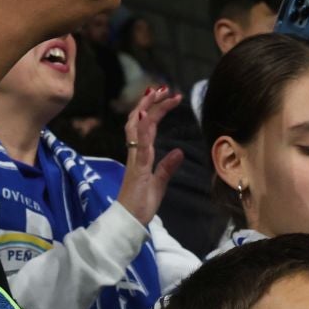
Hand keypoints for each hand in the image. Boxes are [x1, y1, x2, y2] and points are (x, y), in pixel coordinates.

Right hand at [114, 86, 185, 224]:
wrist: (129, 221)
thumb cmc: (140, 205)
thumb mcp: (159, 183)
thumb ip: (167, 167)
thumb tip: (179, 151)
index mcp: (141, 156)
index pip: (146, 127)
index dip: (154, 110)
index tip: (167, 97)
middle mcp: (135, 153)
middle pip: (139, 120)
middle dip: (149, 102)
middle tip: (162, 87)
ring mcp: (135, 159)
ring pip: (138, 127)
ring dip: (148, 108)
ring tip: (159, 93)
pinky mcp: (137, 168)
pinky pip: (139, 144)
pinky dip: (143, 128)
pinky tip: (148, 114)